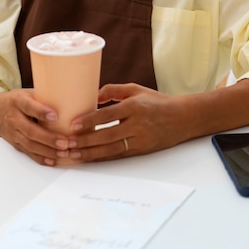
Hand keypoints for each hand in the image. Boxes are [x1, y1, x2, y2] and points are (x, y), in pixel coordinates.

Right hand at [0, 90, 77, 165]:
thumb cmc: (15, 100)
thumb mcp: (27, 93)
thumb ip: (45, 96)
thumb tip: (72, 93)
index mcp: (18, 102)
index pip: (28, 106)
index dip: (41, 111)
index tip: (55, 115)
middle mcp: (14, 118)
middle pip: (30, 131)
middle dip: (49, 139)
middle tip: (66, 142)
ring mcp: (13, 133)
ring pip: (30, 145)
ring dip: (48, 151)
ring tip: (64, 153)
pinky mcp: (16, 144)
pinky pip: (29, 153)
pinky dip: (41, 158)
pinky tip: (53, 160)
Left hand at [64, 83, 185, 162]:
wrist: (182, 118)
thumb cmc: (156, 101)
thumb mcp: (135, 89)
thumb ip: (113, 90)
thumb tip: (92, 95)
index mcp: (134, 106)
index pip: (108, 115)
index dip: (90, 121)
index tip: (73, 125)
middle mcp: (137, 124)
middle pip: (107, 136)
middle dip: (85, 141)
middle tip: (66, 143)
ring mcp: (140, 140)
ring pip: (111, 149)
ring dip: (90, 154)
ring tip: (73, 155)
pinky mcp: (141, 151)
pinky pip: (118, 156)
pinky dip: (102, 158)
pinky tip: (89, 159)